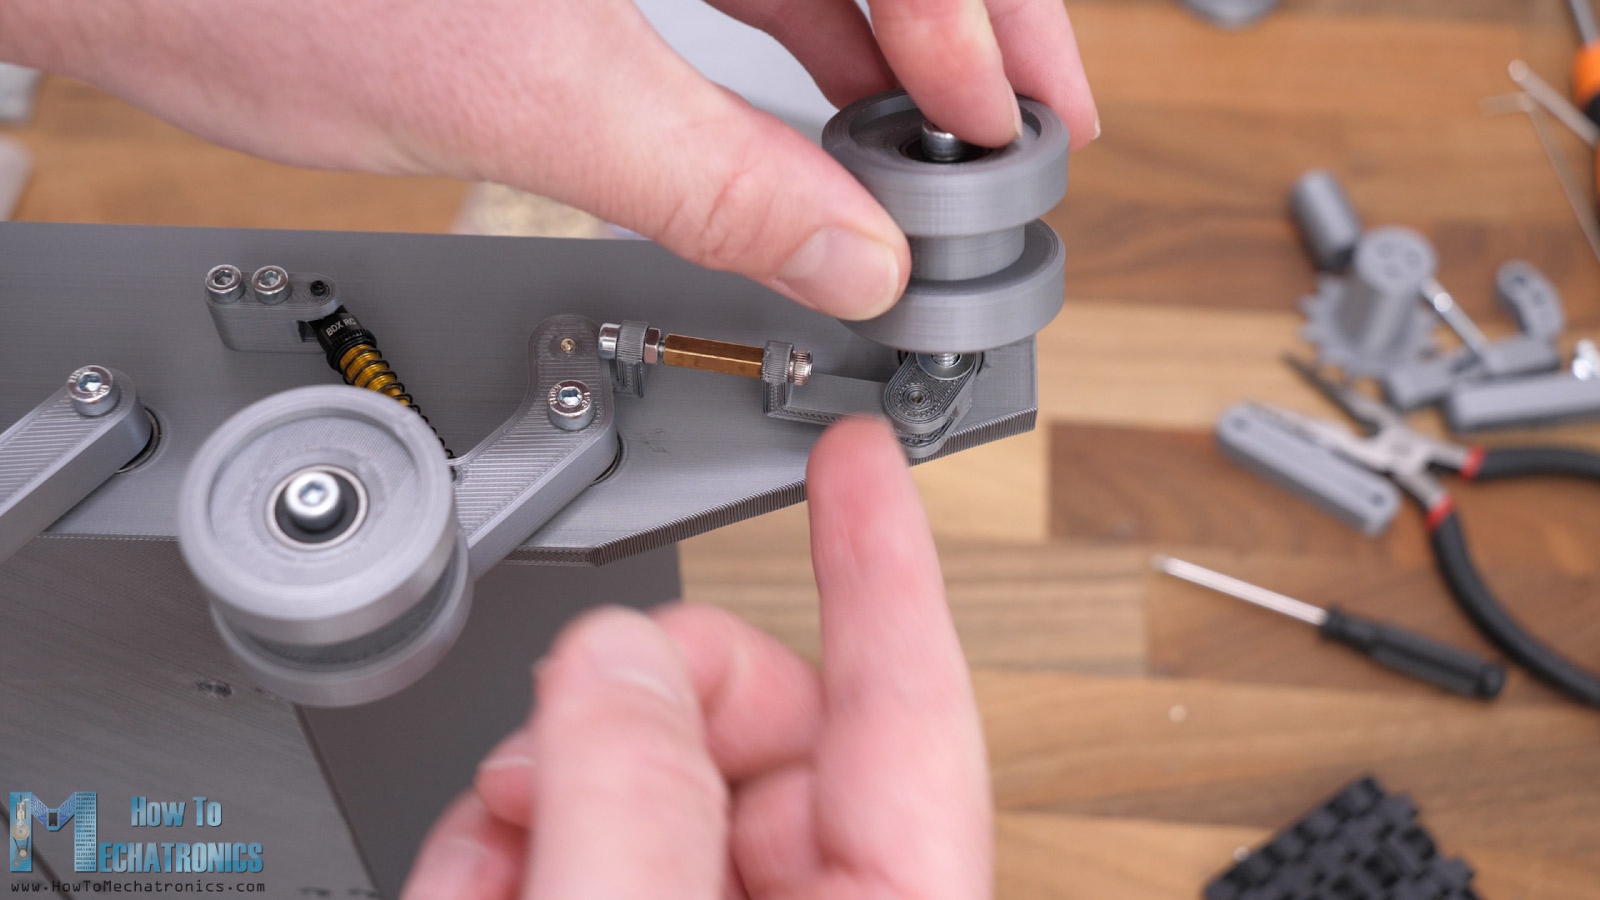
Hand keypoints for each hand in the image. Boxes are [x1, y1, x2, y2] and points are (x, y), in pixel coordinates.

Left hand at [1, 0, 1093, 318]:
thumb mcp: (533, 97)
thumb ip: (718, 178)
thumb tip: (850, 251)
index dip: (974, 23)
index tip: (1008, 126)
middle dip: (962, 27)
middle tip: (1023, 128)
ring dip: (891, 45)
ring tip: (951, 140)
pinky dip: (803, 47)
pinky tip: (845, 113)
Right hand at [401, 417, 989, 898]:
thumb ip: (632, 801)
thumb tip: (617, 662)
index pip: (908, 696)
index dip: (880, 555)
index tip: (862, 455)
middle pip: (746, 718)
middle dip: (634, 700)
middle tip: (546, 736)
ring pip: (647, 777)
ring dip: (544, 793)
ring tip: (492, 860)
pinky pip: (583, 841)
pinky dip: (511, 846)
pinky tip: (480, 887)